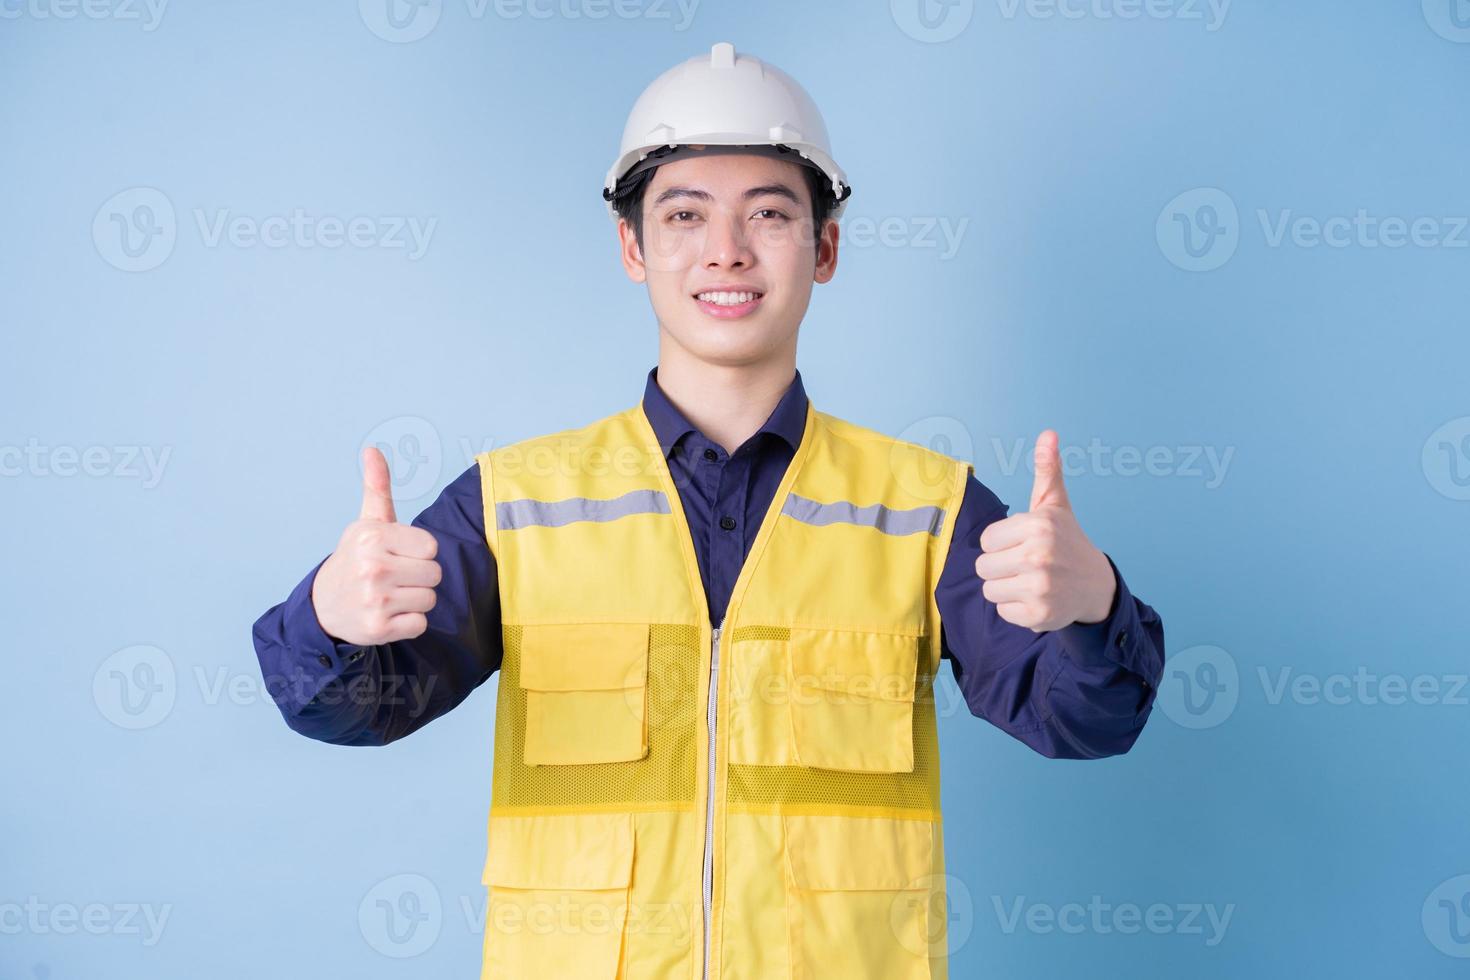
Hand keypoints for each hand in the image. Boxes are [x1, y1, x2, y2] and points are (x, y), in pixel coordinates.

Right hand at [311, 446, 440, 645]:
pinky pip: (420, 624)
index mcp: (371, 536)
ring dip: (414, 600)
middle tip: (393, 578)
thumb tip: (372, 449)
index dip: (419, 553)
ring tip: (390, 595)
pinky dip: (408, 623)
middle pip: (434, 574)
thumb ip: (377, 487)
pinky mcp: (377, 628)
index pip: (431, 547)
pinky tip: (387, 614)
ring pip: (429, 600)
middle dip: (419, 577)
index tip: (397, 555)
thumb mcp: (366, 522)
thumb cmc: (355, 559)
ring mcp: (374, 600)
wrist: (324, 606)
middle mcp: (372, 567)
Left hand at [975, 430, 1115, 632]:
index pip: (987, 540)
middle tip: (1027, 565)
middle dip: (1001, 567)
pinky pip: (1002, 612)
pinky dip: (1016, 609)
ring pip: (990, 590)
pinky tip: (1036, 599)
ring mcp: (1040, 587)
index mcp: (1038, 525)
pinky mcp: (1038, 615)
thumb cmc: (1067, 542)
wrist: (1096, 586)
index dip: (1002, 543)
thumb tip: (1048, 433)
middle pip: (983, 566)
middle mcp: (1039, 556)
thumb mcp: (1055, 505)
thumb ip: (1047, 470)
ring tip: (1031, 581)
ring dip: (1006, 588)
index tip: (1024, 543)